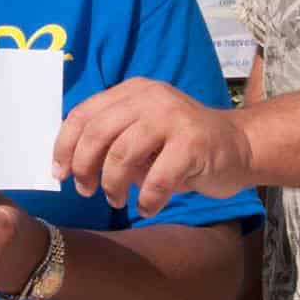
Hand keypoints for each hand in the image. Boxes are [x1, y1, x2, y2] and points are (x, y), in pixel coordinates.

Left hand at [53, 78, 253, 216]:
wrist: (239, 146)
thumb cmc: (182, 146)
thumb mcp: (142, 132)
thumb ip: (112, 138)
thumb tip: (70, 165)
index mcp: (132, 91)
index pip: (84, 113)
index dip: (65, 145)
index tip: (60, 174)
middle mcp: (150, 97)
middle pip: (98, 132)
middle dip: (84, 167)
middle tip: (86, 191)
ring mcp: (173, 118)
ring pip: (122, 155)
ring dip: (113, 185)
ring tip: (117, 201)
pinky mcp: (193, 143)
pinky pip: (157, 178)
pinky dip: (147, 200)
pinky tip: (147, 208)